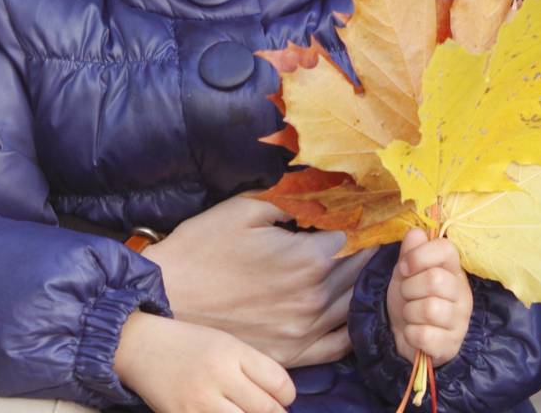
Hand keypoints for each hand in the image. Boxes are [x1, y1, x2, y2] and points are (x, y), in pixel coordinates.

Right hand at [114, 312, 293, 412]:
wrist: (142, 347)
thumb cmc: (190, 345)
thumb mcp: (226, 343)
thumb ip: (251, 366)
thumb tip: (278, 395)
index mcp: (233, 352)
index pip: (276, 381)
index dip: (287, 396)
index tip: (285, 399)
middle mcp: (218, 377)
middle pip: (263, 409)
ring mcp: (198, 402)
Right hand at [143, 196, 370, 365]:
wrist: (165, 299)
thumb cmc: (204, 247)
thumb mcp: (247, 208)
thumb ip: (292, 198)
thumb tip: (325, 186)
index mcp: (307, 260)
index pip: (354, 235)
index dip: (359, 220)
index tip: (366, 210)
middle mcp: (312, 298)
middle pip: (358, 269)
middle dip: (367, 249)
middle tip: (375, 235)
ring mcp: (302, 331)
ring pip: (353, 304)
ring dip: (363, 284)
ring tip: (366, 266)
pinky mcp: (290, 355)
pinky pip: (337, 345)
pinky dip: (351, 325)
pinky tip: (352, 309)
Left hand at [387, 229, 473, 368]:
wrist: (406, 336)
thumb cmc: (410, 297)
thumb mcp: (406, 271)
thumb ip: (411, 251)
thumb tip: (415, 233)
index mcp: (454, 268)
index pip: (446, 249)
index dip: (419, 256)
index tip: (404, 268)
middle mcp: (462, 292)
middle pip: (435, 280)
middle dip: (409, 288)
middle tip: (407, 294)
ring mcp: (460, 320)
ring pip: (430, 308)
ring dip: (410, 312)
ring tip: (411, 314)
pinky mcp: (451, 345)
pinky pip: (425, 336)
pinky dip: (411, 334)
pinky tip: (414, 333)